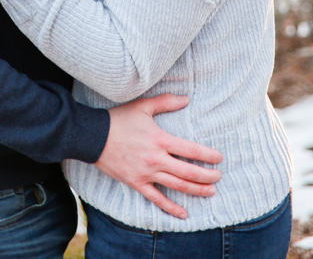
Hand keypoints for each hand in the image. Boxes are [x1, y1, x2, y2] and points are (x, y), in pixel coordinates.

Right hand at [95, 94, 221, 218]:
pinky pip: (156, 199)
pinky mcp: (136, 183)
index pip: (191, 150)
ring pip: (176, 186)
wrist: (93, 136)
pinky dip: (171, 207)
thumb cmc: (119, 119)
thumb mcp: (143, 106)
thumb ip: (166, 102)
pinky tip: (184, 213)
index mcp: (160, 139)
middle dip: (207, 176)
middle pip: (188, 172)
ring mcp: (146, 173)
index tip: (219, 158)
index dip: (208, 156)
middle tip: (218, 177)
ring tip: (211, 192)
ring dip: (196, 190)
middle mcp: (156, 159)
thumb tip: (186, 98)